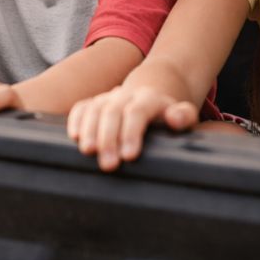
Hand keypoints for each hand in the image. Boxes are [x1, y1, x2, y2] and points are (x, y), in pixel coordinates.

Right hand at [66, 85, 199, 171]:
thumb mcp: (183, 116)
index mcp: (149, 98)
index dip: (131, 133)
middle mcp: (126, 95)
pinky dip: (76, 119)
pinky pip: (82, 107)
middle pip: (113, 111)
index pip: (137, 111)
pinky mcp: (95, 103)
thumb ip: (184, 116)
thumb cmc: (168, 118)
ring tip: (88, 152)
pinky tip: (74, 136)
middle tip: (108, 165)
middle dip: (108, 138)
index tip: (128, 157)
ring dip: (89, 131)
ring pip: (95, 108)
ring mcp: (108, 98)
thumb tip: (175, 119)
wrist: (152, 100)